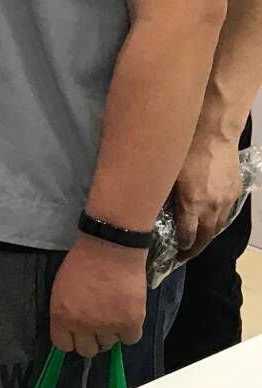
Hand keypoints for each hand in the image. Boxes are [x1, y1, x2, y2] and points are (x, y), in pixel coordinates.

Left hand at [49, 233, 146, 357]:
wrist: (110, 249)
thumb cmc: (82, 263)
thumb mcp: (61, 289)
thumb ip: (65, 312)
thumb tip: (72, 330)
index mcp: (61, 316)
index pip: (63, 346)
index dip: (72, 340)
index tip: (78, 334)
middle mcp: (83, 325)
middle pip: (87, 350)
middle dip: (92, 339)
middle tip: (98, 325)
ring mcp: (107, 326)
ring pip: (110, 344)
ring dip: (111, 332)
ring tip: (114, 312)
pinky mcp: (130, 322)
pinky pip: (130, 339)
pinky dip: (130, 330)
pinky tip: (127, 315)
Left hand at [173, 127, 242, 259]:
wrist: (213, 132)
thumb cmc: (183, 150)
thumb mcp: (166, 175)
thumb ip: (163, 197)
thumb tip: (153, 211)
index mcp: (192, 204)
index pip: (187, 235)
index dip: (182, 247)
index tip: (175, 254)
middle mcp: (212, 206)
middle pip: (206, 236)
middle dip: (195, 248)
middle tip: (185, 255)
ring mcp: (226, 199)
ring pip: (218, 226)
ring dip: (207, 235)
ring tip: (196, 240)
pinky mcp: (235, 191)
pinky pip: (226, 212)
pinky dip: (217, 220)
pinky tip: (208, 219)